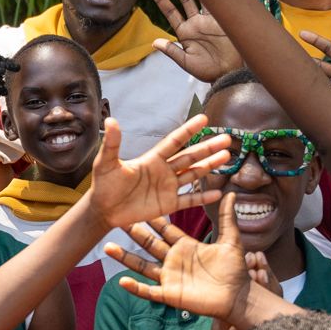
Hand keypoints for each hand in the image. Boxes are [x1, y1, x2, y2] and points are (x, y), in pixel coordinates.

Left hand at [81, 112, 232, 230]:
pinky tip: (219, 193)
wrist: (103, 210)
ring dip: (210, 166)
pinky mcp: (168, 205)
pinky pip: (189, 200)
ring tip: (227, 156)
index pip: (175, 141)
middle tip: (227, 138)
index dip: (189, 130)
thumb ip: (113, 144)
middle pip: (190, 156)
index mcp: (152, 159)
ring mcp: (168, 187)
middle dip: (208, 147)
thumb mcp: (107, 163)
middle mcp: (164, 171)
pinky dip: (203, 198)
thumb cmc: (104, 185)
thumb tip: (111, 121)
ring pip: (194, 174)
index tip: (204, 119)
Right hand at [106, 206, 256, 327]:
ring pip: (143, 266)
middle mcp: (174, 261)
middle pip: (149, 245)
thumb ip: (227, 217)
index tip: (138, 205)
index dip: (151, 220)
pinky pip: (149, 291)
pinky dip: (135, 287)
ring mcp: (170, 278)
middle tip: (116, 219)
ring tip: (107, 247)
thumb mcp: (231, 239)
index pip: (164, 231)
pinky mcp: (170, 294)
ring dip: (125, 258)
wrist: (238, 297)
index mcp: (186, 247)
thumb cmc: (235, 270)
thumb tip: (229, 193)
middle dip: (133, 233)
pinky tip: (122, 281)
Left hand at [148, 0, 240, 82]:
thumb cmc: (208, 71)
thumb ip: (173, 51)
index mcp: (185, 32)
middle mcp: (196, 23)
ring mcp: (210, 20)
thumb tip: (155, 43)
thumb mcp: (187, 63)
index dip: (162, 1)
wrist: (231, 73)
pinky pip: (221, 2)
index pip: (171, 13)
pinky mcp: (224, 19)